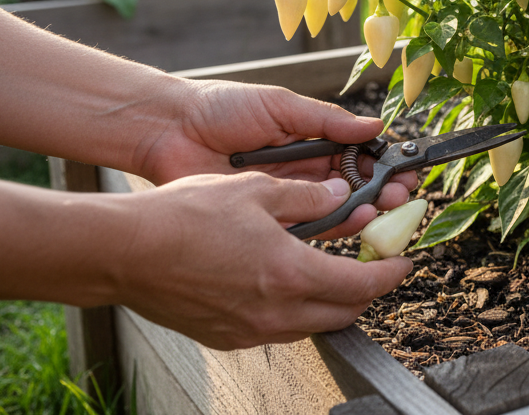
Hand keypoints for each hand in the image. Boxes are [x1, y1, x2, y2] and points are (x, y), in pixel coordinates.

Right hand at [118, 173, 411, 349]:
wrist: (123, 252)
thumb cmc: (184, 217)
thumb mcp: (256, 190)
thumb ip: (307, 197)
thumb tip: (338, 195)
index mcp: (291, 274)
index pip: (362, 284)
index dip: (391, 274)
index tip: (405, 263)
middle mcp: (275, 312)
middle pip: (344, 313)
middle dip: (367, 292)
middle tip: (375, 267)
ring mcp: (248, 331)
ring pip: (311, 324)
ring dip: (331, 301)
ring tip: (333, 271)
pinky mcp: (225, 337)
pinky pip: (277, 328)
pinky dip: (295, 308)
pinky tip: (286, 283)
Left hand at [136, 79, 416, 238]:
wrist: (169, 129)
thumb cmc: (221, 108)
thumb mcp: (281, 106)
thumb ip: (327, 121)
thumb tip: (374, 128)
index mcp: (310, 142)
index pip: (357, 157)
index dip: (383, 165)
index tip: (405, 171)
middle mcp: (302, 173)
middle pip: (352, 188)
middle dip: (380, 192)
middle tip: (399, 197)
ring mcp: (284, 198)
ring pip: (332, 210)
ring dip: (359, 211)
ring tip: (378, 210)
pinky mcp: (263, 219)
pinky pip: (301, 227)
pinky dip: (327, 227)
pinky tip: (347, 223)